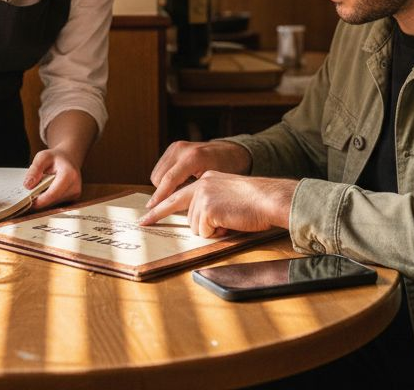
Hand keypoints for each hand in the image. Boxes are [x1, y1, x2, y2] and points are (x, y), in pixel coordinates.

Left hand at [25, 146, 82, 209]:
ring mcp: (75, 194)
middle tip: (30, 191)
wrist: (69, 158)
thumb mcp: (42, 157)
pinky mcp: (73, 198)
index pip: (52, 194)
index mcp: (69, 175)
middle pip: (52, 200)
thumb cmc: (56, 157)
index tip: (27, 201)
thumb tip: (28, 186)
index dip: (39, 200)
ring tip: (40, 186)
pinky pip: (56, 202)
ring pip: (53, 203)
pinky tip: (47, 189)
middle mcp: (75, 186)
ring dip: (44, 198)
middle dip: (39, 198)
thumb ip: (34, 170)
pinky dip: (49, 198)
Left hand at [138, 171, 296, 237]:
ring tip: (230, 220)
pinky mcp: (207, 208)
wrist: (270, 199)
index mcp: (206, 179)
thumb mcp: (229, 196)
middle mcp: (201, 184)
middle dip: (182, 222)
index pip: (178, 195)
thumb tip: (199, 223)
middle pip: (186, 214)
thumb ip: (211, 203)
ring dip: (212, 230)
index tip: (146, 216)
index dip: (160, 208)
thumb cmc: (256, 203)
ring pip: (195, 226)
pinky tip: (230, 223)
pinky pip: (204, 232)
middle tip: (143, 224)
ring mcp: (203, 195)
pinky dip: (217, 233)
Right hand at [146, 140, 251, 209]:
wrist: (231, 152)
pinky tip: (179, 182)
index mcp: (193, 158)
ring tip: (180, 191)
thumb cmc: (226, 170)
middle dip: (163, 193)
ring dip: (163, 186)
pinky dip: (165, 178)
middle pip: (159, 178)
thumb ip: (195, 194)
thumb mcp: (212, 184)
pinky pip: (160, 168)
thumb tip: (181, 212)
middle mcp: (182, 149)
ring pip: (157, 173)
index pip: (169, 180)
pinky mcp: (173, 147)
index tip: (151, 210)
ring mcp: (176, 147)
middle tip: (176, 202)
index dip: (159, 197)